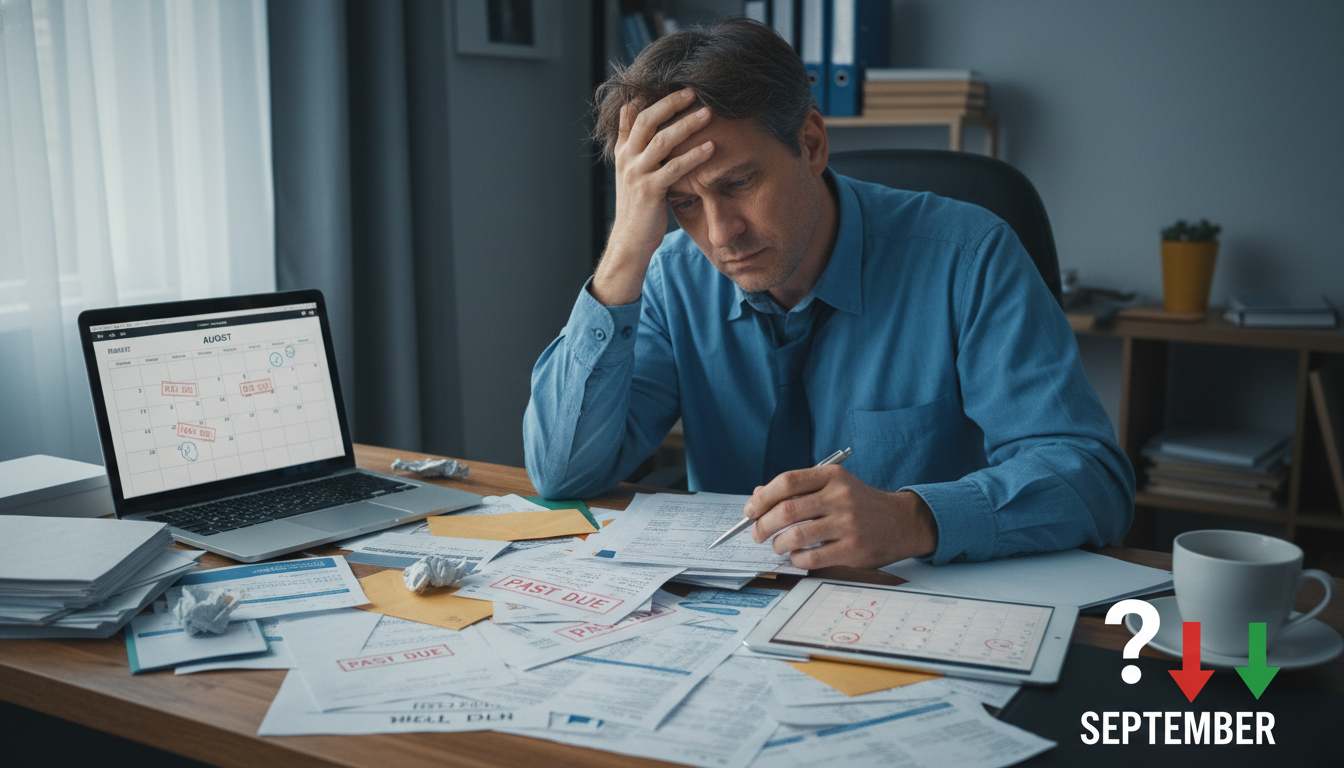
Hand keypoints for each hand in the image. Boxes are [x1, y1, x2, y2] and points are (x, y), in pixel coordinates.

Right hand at [592, 88, 715, 304]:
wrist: (630, 240)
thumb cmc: (638, 206)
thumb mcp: (633, 172)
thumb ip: (636, 145)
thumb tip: (637, 114)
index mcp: (623, 151)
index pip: (632, 114)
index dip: (651, 96)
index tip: (673, 81)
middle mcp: (627, 158)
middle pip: (647, 119)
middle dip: (671, 102)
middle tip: (694, 90)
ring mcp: (636, 173)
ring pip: (661, 140)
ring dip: (687, 124)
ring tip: (708, 113)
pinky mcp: (650, 191)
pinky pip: (674, 168)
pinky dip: (694, 156)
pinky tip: (710, 147)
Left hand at [744, 465, 938, 569]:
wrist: (902, 522)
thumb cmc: (860, 504)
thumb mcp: (834, 486)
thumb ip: (798, 489)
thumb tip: (757, 496)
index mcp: (832, 476)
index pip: (787, 481)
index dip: (762, 497)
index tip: (750, 510)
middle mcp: (840, 497)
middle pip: (787, 510)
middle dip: (763, 524)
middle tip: (757, 533)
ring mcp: (848, 524)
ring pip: (796, 536)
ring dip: (778, 544)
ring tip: (777, 546)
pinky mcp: (853, 549)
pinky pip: (812, 558)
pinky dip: (796, 559)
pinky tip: (797, 556)